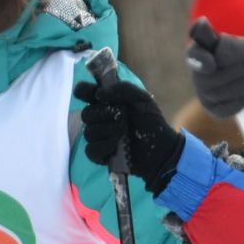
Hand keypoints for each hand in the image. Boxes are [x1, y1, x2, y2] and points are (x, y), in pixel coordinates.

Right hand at [76, 77, 184, 193]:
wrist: (160, 147)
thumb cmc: (151, 121)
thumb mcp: (141, 98)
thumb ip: (123, 89)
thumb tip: (99, 94)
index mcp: (105, 101)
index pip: (83, 92)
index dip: (82, 91)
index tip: (95, 95)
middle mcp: (98, 118)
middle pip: (85, 114)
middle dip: (104, 115)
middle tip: (123, 117)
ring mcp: (97, 136)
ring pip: (89, 132)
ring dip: (109, 131)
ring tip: (124, 133)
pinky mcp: (99, 154)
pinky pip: (91, 149)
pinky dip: (104, 146)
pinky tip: (116, 145)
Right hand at [184, 20, 243, 124]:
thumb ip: (232, 47)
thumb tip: (217, 57)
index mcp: (205, 49)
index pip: (193, 52)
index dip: (199, 58)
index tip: (212, 63)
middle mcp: (199, 71)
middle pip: (205, 76)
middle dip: (233, 72)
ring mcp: (204, 91)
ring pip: (215, 93)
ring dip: (240, 86)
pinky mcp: (214, 109)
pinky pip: (224, 109)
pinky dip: (240, 101)